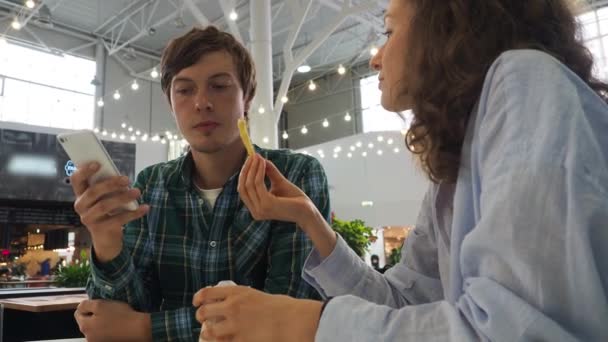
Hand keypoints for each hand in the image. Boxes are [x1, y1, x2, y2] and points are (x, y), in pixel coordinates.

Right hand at [71, 162, 148, 261]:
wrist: (106, 236)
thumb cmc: (107, 210)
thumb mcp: (105, 197)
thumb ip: (108, 186)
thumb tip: (121, 177)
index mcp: (81, 194)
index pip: (76, 180)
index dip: (85, 171)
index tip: (98, 163)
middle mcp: (80, 206)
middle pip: (92, 192)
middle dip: (110, 184)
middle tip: (127, 179)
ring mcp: (88, 218)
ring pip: (104, 205)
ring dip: (123, 197)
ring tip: (138, 192)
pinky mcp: (100, 229)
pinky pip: (118, 219)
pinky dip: (133, 213)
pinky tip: (144, 207)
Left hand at [74, 299, 151, 341]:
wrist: (137, 329)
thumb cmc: (119, 315)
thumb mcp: (100, 305)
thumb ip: (86, 305)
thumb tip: (79, 307)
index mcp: (84, 327)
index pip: (78, 313)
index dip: (88, 306)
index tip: (100, 304)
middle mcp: (88, 337)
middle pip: (86, 322)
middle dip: (94, 315)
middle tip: (108, 310)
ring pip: (94, 328)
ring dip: (100, 322)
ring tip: (113, 318)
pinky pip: (102, 334)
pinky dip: (106, 329)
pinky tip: (115, 325)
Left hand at [192, 286, 320, 341]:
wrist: (292, 321)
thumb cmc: (280, 307)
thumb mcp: (255, 295)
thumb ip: (240, 298)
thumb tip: (228, 304)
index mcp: (236, 292)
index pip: (206, 293)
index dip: (198, 299)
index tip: (197, 303)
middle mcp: (231, 307)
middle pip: (203, 313)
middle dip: (201, 318)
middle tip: (205, 321)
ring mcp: (234, 325)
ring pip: (208, 332)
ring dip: (207, 333)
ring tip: (211, 334)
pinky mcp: (239, 340)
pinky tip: (225, 341)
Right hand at [239, 154, 337, 257]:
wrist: (307, 211)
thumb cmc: (295, 199)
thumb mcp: (279, 183)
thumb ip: (269, 173)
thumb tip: (261, 159)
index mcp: (256, 209)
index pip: (243, 190)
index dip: (244, 174)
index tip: (250, 160)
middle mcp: (255, 212)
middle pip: (242, 187)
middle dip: (246, 169)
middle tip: (253, 156)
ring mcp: (260, 209)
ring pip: (249, 184)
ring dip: (253, 168)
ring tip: (258, 158)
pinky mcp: (267, 204)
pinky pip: (258, 184)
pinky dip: (259, 171)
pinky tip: (264, 164)